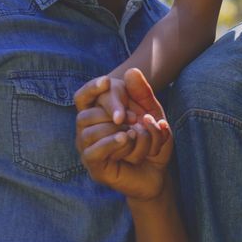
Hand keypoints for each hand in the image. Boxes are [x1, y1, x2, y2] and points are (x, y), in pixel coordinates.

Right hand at [76, 69, 172, 200]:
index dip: (92, 88)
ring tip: (136, 135)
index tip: (108, 81)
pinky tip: (126, 138)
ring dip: (119, 131)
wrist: (159, 170)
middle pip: (86, 114)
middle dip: (112, 113)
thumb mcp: (152, 114)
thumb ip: (143, 93)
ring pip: (91, 132)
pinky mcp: (93, 165)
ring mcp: (88, 148)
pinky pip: (94, 151)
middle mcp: (88, 130)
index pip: (82, 96)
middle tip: (134, 119)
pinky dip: (112, 143)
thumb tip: (131, 71)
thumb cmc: (152, 141)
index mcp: (98, 114)